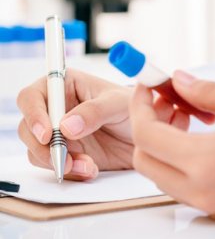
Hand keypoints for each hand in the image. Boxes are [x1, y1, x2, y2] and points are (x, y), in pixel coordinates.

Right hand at [17, 69, 134, 180]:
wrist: (142, 135)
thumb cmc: (132, 108)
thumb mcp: (118, 104)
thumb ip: (94, 111)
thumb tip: (66, 127)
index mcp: (65, 86)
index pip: (32, 96)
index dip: (34, 114)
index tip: (48, 134)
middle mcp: (57, 108)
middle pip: (29, 127)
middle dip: (43, 147)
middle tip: (63, 159)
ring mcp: (60, 132)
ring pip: (38, 149)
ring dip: (57, 162)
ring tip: (86, 166)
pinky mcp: (67, 152)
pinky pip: (54, 165)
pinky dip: (69, 171)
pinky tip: (90, 169)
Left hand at [130, 70, 214, 219]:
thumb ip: (206, 90)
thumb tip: (178, 80)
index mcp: (206, 163)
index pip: (145, 135)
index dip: (139, 105)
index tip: (144, 86)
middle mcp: (201, 190)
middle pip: (144, 158)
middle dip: (144, 124)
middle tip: (163, 100)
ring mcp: (209, 203)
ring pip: (158, 171)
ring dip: (158, 141)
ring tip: (181, 114)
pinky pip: (178, 181)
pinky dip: (174, 156)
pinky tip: (193, 135)